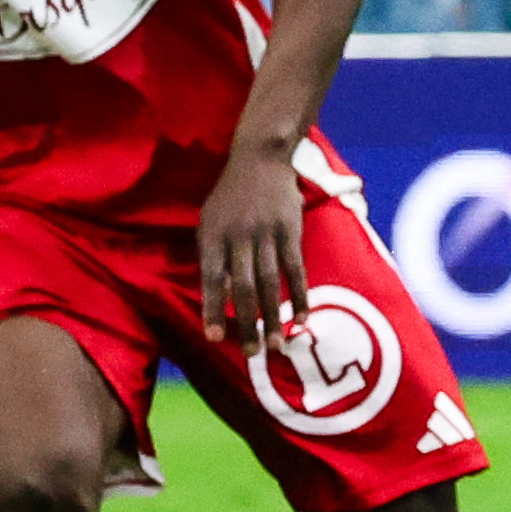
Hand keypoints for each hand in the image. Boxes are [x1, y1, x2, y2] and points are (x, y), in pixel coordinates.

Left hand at [196, 147, 309, 347]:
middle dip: (246, 323)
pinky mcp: (291, 230)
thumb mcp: (209, 220)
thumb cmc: (230, 195)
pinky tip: (301, 318)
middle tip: (251, 353)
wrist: (260, 158)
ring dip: (273, 316)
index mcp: (212, 235)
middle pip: (243, 287)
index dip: (212, 309)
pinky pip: (295, 269)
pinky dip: (299, 295)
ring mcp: (266, 233)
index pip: (210, 279)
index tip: (214, 338)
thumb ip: (213, 255)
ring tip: (277, 344)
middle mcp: (238, 236)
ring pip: (269, 282)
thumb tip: (220, 295)